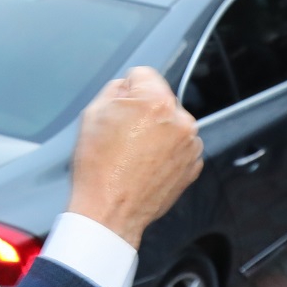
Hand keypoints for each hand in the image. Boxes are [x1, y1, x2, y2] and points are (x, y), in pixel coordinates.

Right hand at [65, 66, 203, 249]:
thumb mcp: (93, 114)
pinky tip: (145, 165)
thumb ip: (116, 89)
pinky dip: (165, 151)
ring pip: (170, 123)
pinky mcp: (193, 165)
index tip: (119, 106)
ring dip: (157, 131)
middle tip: (122, 135)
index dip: (126, 89)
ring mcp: (191, 145)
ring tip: (133, 153)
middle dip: (143, 111)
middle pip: (159, 99)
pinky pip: (179, 146)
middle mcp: (181, 120)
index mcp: (157, 102)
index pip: (143, 74)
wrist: (110, 211)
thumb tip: (128, 85)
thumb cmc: (99, 168)